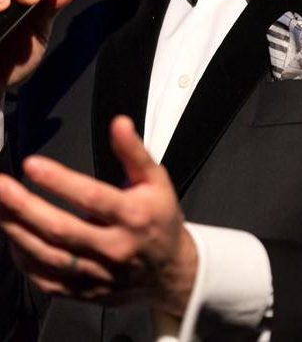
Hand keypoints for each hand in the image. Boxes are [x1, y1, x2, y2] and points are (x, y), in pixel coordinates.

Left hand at [0, 116, 197, 315]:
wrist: (171, 273)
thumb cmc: (160, 219)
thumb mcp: (156, 180)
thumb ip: (134, 152)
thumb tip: (118, 123)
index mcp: (132, 216)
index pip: (91, 197)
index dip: (60, 181)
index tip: (32, 164)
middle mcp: (113, 247)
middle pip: (61, 229)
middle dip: (25, 207)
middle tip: (0, 186)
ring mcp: (97, 274)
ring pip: (49, 256)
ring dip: (18, 231)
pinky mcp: (85, 292)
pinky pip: (47, 280)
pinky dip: (25, 260)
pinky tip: (13, 237)